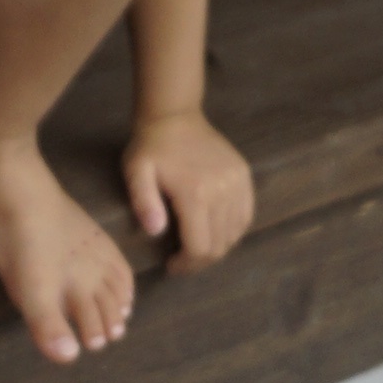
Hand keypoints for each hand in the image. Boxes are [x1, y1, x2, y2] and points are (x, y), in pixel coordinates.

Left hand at [122, 109, 252, 272]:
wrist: (174, 116)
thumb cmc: (151, 148)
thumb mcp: (136, 172)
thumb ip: (143, 202)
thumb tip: (155, 231)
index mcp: (195, 194)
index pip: (200, 247)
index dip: (187, 265)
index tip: (172, 266)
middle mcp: (222, 191)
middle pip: (219, 245)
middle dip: (200, 261)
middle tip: (183, 261)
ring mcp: (237, 183)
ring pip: (234, 234)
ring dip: (217, 248)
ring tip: (197, 247)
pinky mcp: (244, 176)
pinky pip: (245, 215)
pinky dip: (232, 231)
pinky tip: (215, 231)